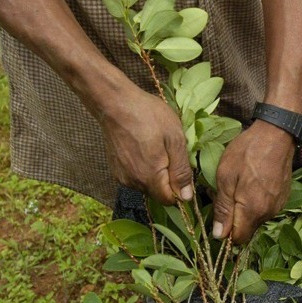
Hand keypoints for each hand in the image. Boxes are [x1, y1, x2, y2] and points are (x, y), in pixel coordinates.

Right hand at [99, 86, 192, 204]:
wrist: (115, 102)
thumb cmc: (148, 116)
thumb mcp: (175, 139)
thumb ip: (181, 171)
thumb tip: (186, 197)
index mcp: (150, 178)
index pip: (169, 200)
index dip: (180, 190)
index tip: (182, 169)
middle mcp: (133, 183)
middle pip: (158, 193)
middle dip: (168, 179)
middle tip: (170, 152)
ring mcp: (122, 176)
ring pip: (147, 185)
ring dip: (156, 173)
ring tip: (156, 147)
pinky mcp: (116, 169)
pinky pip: (136, 176)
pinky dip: (144, 167)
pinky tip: (144, 147)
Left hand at [211, 120, 295, 243]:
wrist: (276, 134)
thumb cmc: (247, 152)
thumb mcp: (225, 177)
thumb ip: (223, 208)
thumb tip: (218, 235)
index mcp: (253, 210)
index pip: (238, 239)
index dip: (225, 232)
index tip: (218, 215)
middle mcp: (268, 213)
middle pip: (247, 229)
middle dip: (234, 219)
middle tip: (225, 194)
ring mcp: (278, 205)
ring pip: (256, 219)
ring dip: (245, 209)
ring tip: (239, 185)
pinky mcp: (283, 197)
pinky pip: (265, 208)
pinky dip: (256, 202)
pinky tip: (252, 183)